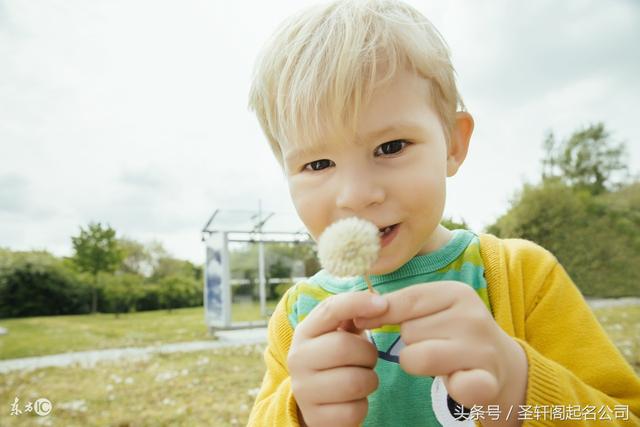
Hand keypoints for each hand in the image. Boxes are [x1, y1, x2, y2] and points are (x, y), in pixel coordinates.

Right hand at [288, 291, 388, 426]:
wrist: (315, 401)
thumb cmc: (335, 359)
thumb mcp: (337, 333)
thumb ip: (353, 314)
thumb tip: (380, 302)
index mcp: (305, 332)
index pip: (330, 308)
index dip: (359, 303)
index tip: (383, 305)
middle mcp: (297, 359)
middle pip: (345, 347)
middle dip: (368, 354)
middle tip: (368, 359)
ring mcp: (303, 390)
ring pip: (354, 381)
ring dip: (369, 380)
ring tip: (361, 378)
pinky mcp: (315, 418)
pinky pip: (354, 410)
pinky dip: (362, 406)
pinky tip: (353, 400)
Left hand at [354, 281, 527, 409]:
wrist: (502, 364)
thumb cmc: (454, 333)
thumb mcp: (433, 309)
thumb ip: (399, 305)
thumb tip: (357, 312)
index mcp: (456, 292)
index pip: (405, 300)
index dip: (380, 313)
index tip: (362, 321)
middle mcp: (471, 316)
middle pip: (408, 332)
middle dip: (411, 343)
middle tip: (434, 345)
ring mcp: (482, 348)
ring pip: (416, 358)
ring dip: (421, 365)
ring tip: (442, 361)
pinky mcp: (488, 380)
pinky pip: (452, 386)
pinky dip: (451, 387)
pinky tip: (458, 380)